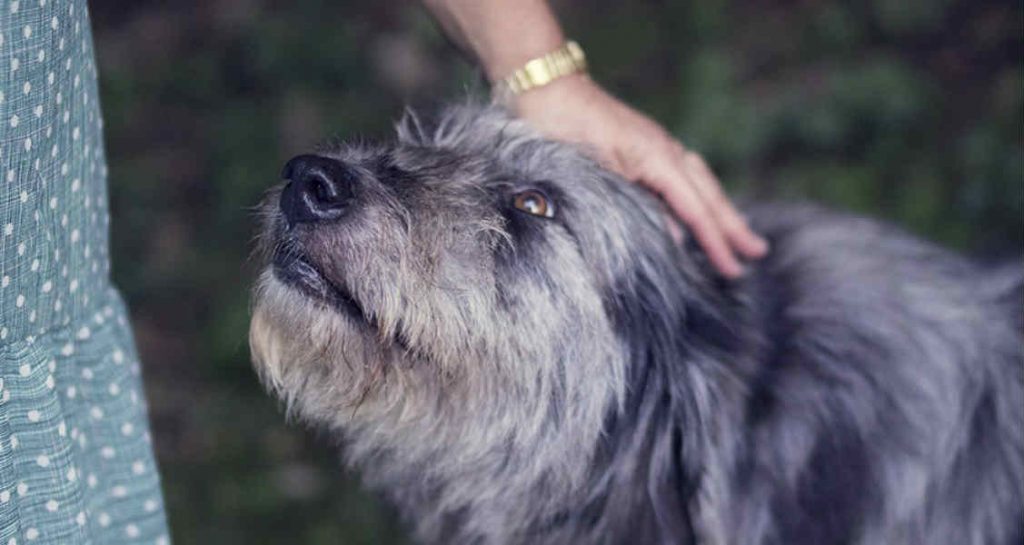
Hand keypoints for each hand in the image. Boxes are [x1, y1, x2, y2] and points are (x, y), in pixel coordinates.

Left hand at [511, 74, 768, 277]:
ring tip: (739, 235)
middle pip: (708, 194)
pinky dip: (697, 197)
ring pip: (699, 183)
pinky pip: (682, 177)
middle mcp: (665, 150)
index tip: (733, 269)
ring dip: (720, 211)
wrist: (545, 90)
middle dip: (732, 226)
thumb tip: (675, 237)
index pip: (695, 209)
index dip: (715, 242)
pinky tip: (696, 210)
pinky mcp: (643, 147)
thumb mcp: (596, 175)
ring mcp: (656, 146)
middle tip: (758, 253)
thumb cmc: (562, 130)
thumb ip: (634, 206)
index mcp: (658, 158)